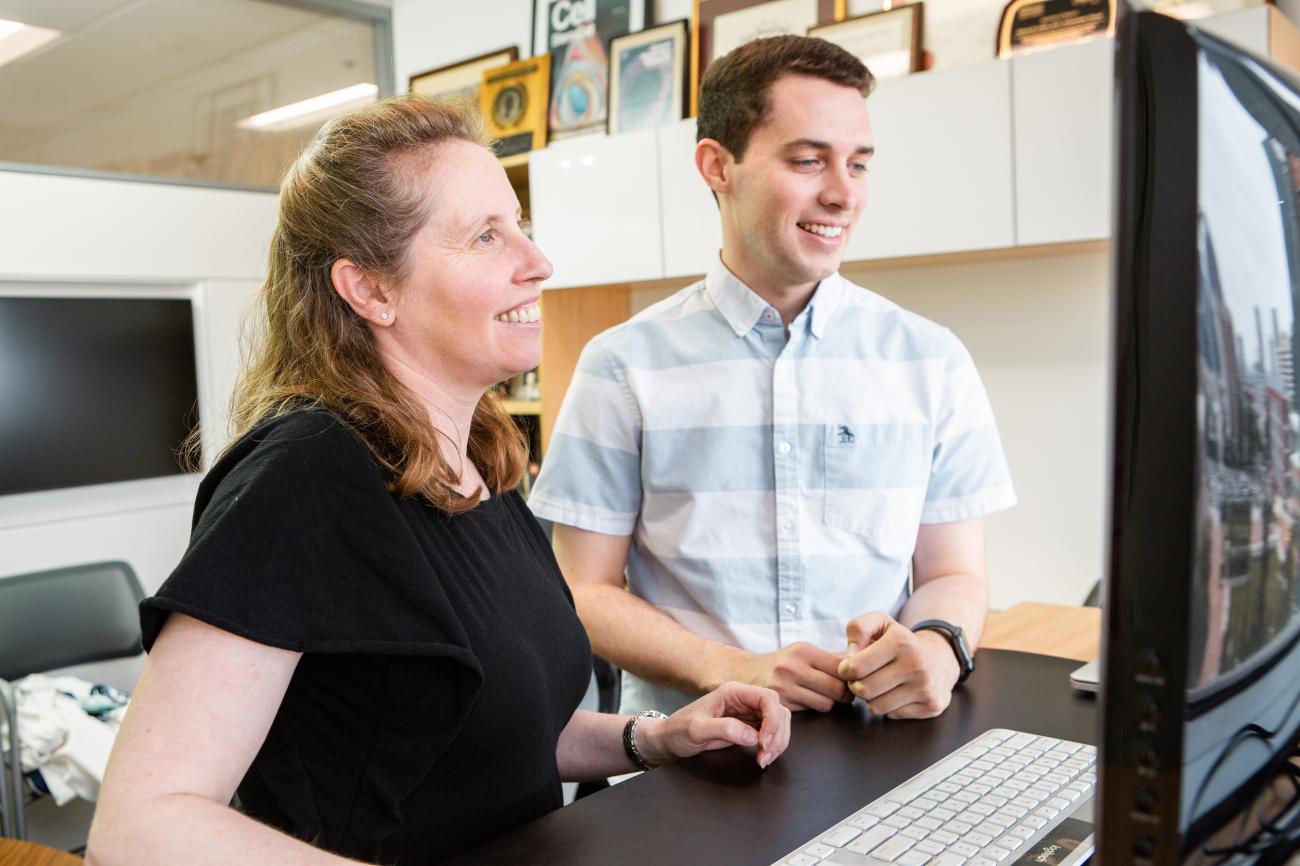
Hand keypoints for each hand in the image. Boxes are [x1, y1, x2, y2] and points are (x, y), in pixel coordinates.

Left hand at [636, 682, 791, 768]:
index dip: (773, 720)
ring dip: (777, 742)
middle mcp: (744, 699)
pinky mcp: (749, 726)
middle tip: (765, 757)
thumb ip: (724, 729)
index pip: (767, 698)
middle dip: (777, 735)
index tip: (765, 743)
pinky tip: (762, 756)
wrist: (669, 739)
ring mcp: (748, 712)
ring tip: (763, 759)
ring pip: (778, 722)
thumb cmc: (678, 730)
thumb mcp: (697, 729)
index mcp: (733, 692)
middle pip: (778, 710)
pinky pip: (771, 732)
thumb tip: (753, 736)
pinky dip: (772, 745)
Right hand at [730, 642, 851, 711]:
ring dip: (830, 703)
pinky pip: (811, 710)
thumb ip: (830, 658)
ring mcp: (784, 687)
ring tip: (823, 696)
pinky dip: (814, 707)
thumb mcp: (801, 652)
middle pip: (837, 688)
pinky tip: (808, 701)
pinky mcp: (780, 704)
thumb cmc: (780, 663)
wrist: (744, 673)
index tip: (852, 679)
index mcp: (802, 650)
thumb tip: (861, 659)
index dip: (851, 676)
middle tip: (844, 693)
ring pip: (826, 703)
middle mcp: (792, 667)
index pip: (841, 667)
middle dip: (845, 694)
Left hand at [837, 612, 960, 719]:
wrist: (940, 659)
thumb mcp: (880, 623)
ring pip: (876, 706)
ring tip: (878, 686)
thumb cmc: (901, 642)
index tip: (847, 668)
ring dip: (871, 699)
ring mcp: (926, 687)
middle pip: (864, 690)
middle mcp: (916, 664)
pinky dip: (888, 707)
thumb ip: (858, 628)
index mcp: (900, 641)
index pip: (856, 667)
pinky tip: (895, 694)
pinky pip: (893, 715)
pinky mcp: (932, 705)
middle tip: (861, 679)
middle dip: (855, 686)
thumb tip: (849, 655)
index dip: (844, 670)